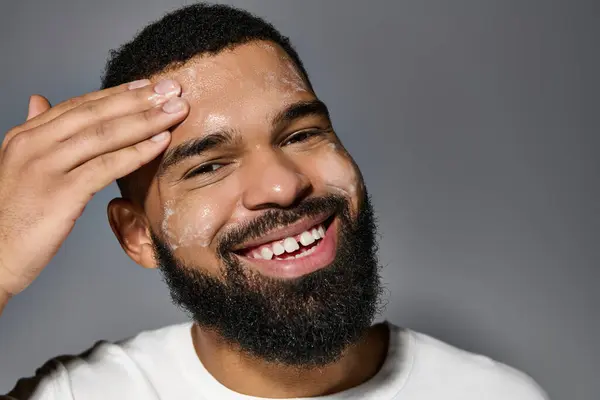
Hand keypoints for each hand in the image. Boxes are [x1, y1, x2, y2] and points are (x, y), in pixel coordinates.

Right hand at [0, 79, 187, 298]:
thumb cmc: (12, 216)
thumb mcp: (19, 165)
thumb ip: (35, 131)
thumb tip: (39, 99)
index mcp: (26, 136)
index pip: (80, 105)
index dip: (118, 93)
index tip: (150, 85)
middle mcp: (33, 144)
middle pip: (96, 113)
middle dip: (139, 99)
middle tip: (172, 90)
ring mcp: (45, 166)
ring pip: (104, 135)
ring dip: (146, 120)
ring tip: (176, 111)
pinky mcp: (59, 192)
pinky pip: (106, 166)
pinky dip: (136, 152)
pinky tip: (161, 143)